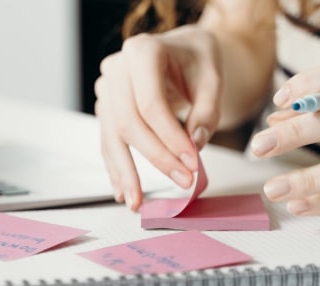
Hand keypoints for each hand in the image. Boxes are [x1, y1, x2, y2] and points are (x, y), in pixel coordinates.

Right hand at [95, 25, 222, 210]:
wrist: (180, 50)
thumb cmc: (195, 59)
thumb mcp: (212, 75)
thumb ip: (207, 109)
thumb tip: (195, 144)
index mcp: (141, 51)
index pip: (150, 104)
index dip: (170, 138)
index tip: (192, 163)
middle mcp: (116, 69)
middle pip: (128, 123)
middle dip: (156, 158)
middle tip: (182, 182)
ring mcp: (106, 90)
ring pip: (112, 137)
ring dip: (125, 173)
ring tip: (137, 202)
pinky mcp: (106, 109)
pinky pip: (109, 142)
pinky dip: (116, 169)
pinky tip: (123, 191)